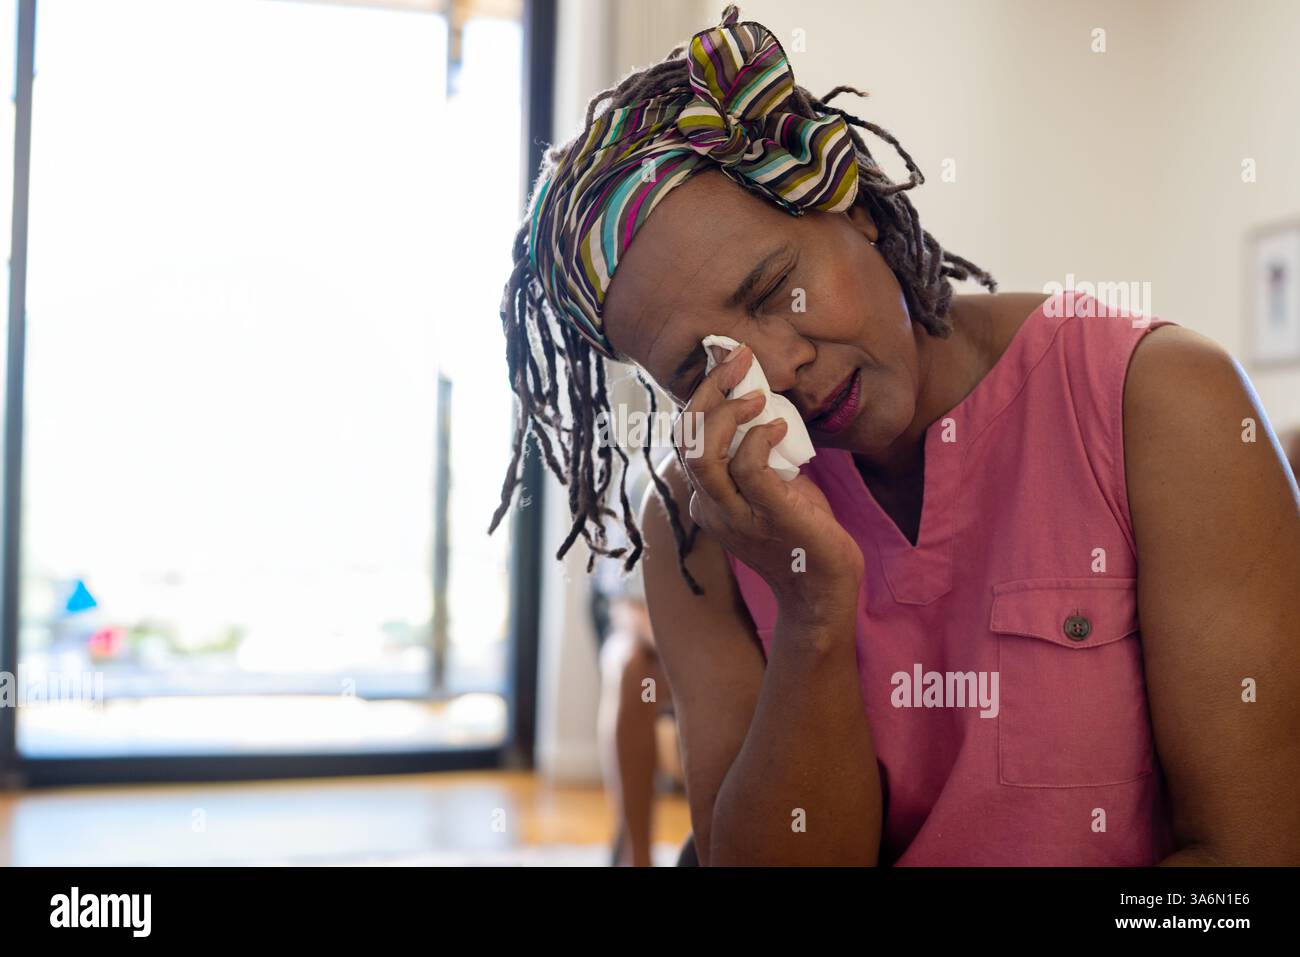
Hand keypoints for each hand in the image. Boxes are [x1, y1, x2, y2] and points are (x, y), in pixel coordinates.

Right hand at [675, 344, 863, 622]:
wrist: (822, 589)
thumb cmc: (801, 532)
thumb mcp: (772, 484)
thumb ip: (757, 452)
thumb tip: (761, 403)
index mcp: (706, 496)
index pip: (684, 435)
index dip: (700, 393)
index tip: (727, 360)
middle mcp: (709, 506)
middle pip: (684, 438)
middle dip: (707, 391)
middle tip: (737, 360)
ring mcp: (735, 516)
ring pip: (703, 455)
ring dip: (727, 414)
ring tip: (757, 395)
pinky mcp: (767, 518)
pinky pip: (748, 470)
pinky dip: (761, 439)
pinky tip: (781, 426)